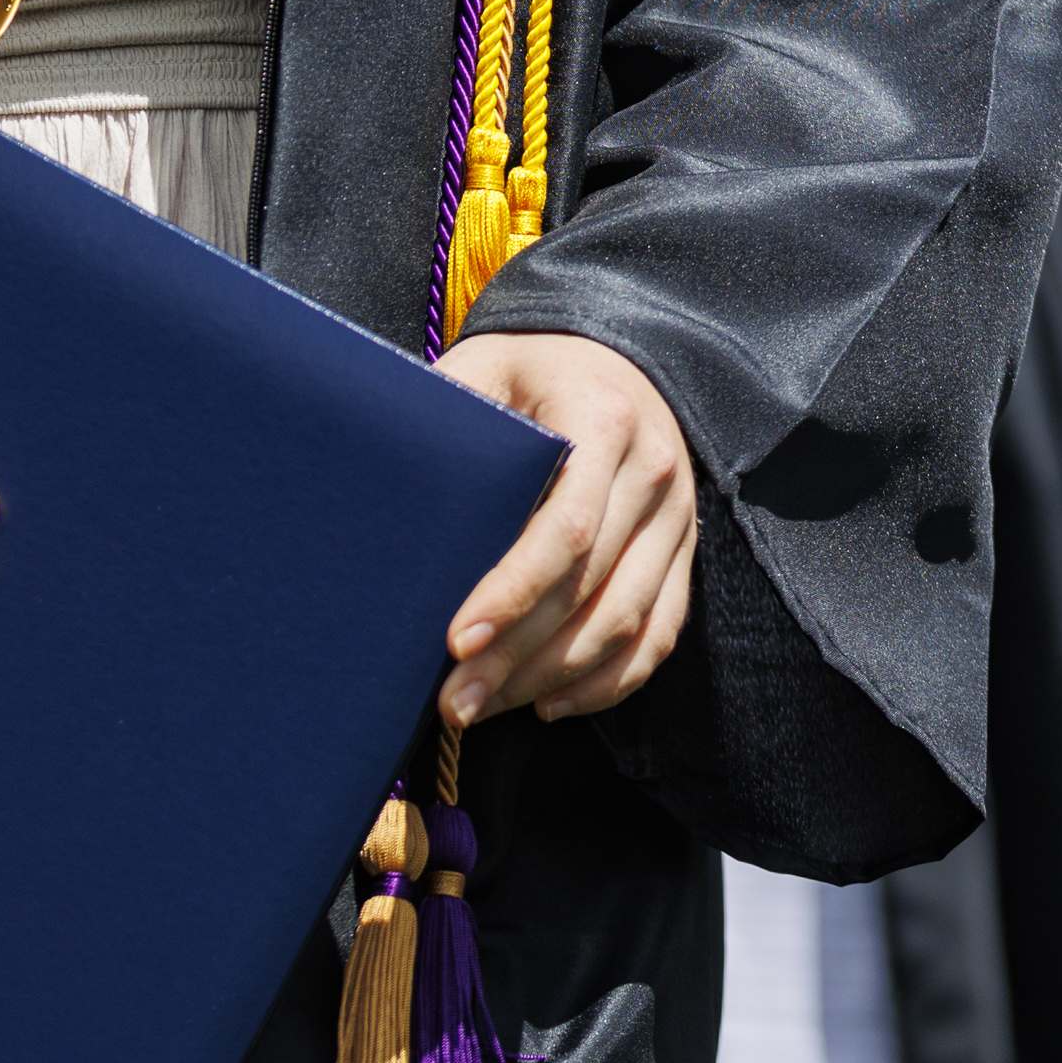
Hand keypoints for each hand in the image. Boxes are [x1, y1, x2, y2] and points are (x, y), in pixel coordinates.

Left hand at [433, 331, 696, 728]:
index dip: (511, 593)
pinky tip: (547, 703)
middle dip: (517, 655)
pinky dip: (606, 682)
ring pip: (625, 623)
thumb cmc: (531, 369)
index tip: (454, 640)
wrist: (615, 355)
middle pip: (590, 588)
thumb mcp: (486, 365)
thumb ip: (449, 411)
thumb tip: (380, 473)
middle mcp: (654, 472)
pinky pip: (658, 635)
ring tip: (483, 706)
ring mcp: (677, 518)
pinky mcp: (681, 554)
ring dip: (552, 678)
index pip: (565, 528)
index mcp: (605, 420)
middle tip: (454, 700)